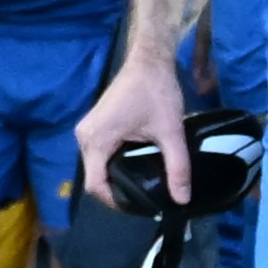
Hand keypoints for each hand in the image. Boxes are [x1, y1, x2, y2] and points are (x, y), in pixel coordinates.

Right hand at [72, 35, 191, 208]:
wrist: (149, 59)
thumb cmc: (157, 92)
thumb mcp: (171, 132)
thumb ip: (177, 167)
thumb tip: (182, 200)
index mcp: (97, 139)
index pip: (96, 185)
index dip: (114, 202)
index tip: (138, 207)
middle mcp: (85, 136)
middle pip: (94, 177)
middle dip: (116, 191)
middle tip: (144, 199)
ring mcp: (87, 129)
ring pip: (96, 166)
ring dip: (114, 178)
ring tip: (141, 186)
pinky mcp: (94, 124)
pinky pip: (99, 154)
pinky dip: (113, 164)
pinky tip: (134, 167)